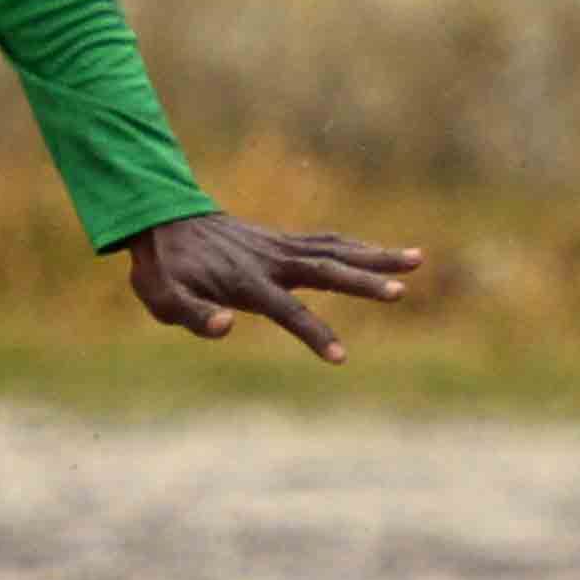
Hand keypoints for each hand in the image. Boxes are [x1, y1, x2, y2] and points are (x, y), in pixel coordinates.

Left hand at [124, 211, 423, 363]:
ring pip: (335, 250)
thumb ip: (192, 315)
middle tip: (402, 291)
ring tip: (419, 258)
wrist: (160, 222)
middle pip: (326, 272)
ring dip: (375, 255)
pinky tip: (378, 252)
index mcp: (247, 282)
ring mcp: (278, 247)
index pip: (289, 312)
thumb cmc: (162, 269)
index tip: (340, 358)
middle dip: (364, 282)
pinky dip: (353, 245)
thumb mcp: (163, 298)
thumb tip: (227, 327)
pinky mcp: (280, 241)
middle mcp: (271, 262)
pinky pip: (324, 241)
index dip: (315, 335)